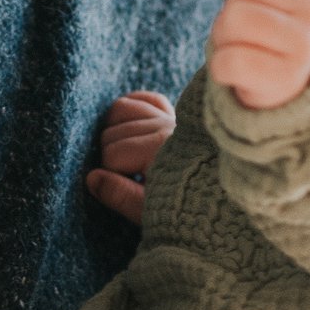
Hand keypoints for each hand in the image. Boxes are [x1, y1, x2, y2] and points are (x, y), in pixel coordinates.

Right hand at [85, 89, 177, 224]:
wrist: (217, 200)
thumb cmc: (185, 209)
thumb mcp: (151, 210)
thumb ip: (120, 196)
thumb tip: (91, 177)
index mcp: (158, 150)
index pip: (112, 155)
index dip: (111, 175)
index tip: (128, 190)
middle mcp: (164, 127)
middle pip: (112, 132)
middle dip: (110, 156)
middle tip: (127, 177)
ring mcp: (169, 117)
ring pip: (122, 108)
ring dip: (114, 129)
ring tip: (123, 156)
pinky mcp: (174, 115)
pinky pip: (146, 98)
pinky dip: (132, 107)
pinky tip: (128, 127)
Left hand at [205, 0, 309, 109]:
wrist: (298, 97)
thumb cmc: (278, 39)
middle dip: (229, 2)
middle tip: (242, 27)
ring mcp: (304, 47)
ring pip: (233, 18)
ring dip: (223, 34)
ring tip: (241, 47)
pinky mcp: (283, 79)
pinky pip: (227, 59)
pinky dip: (221, 65)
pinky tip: (238, 71)